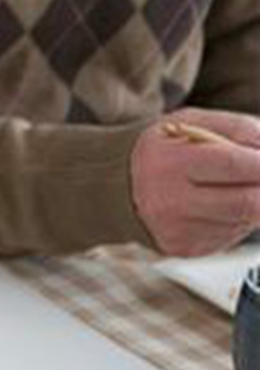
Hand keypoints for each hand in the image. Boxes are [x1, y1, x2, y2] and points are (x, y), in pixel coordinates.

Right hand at [131, 108, 259, 256]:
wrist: (123, 185)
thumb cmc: (166, 149)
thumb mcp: (192, 122)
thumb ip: (237, 128)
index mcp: (167, 162)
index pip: (233, 164)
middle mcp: (167, 200)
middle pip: (247, 202)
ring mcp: (176, 229)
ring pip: (243, 221)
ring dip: (256, 204)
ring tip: (241, 186)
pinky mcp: (184, 248)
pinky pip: (230, 235)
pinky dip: (238, 219)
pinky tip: (221, 205)